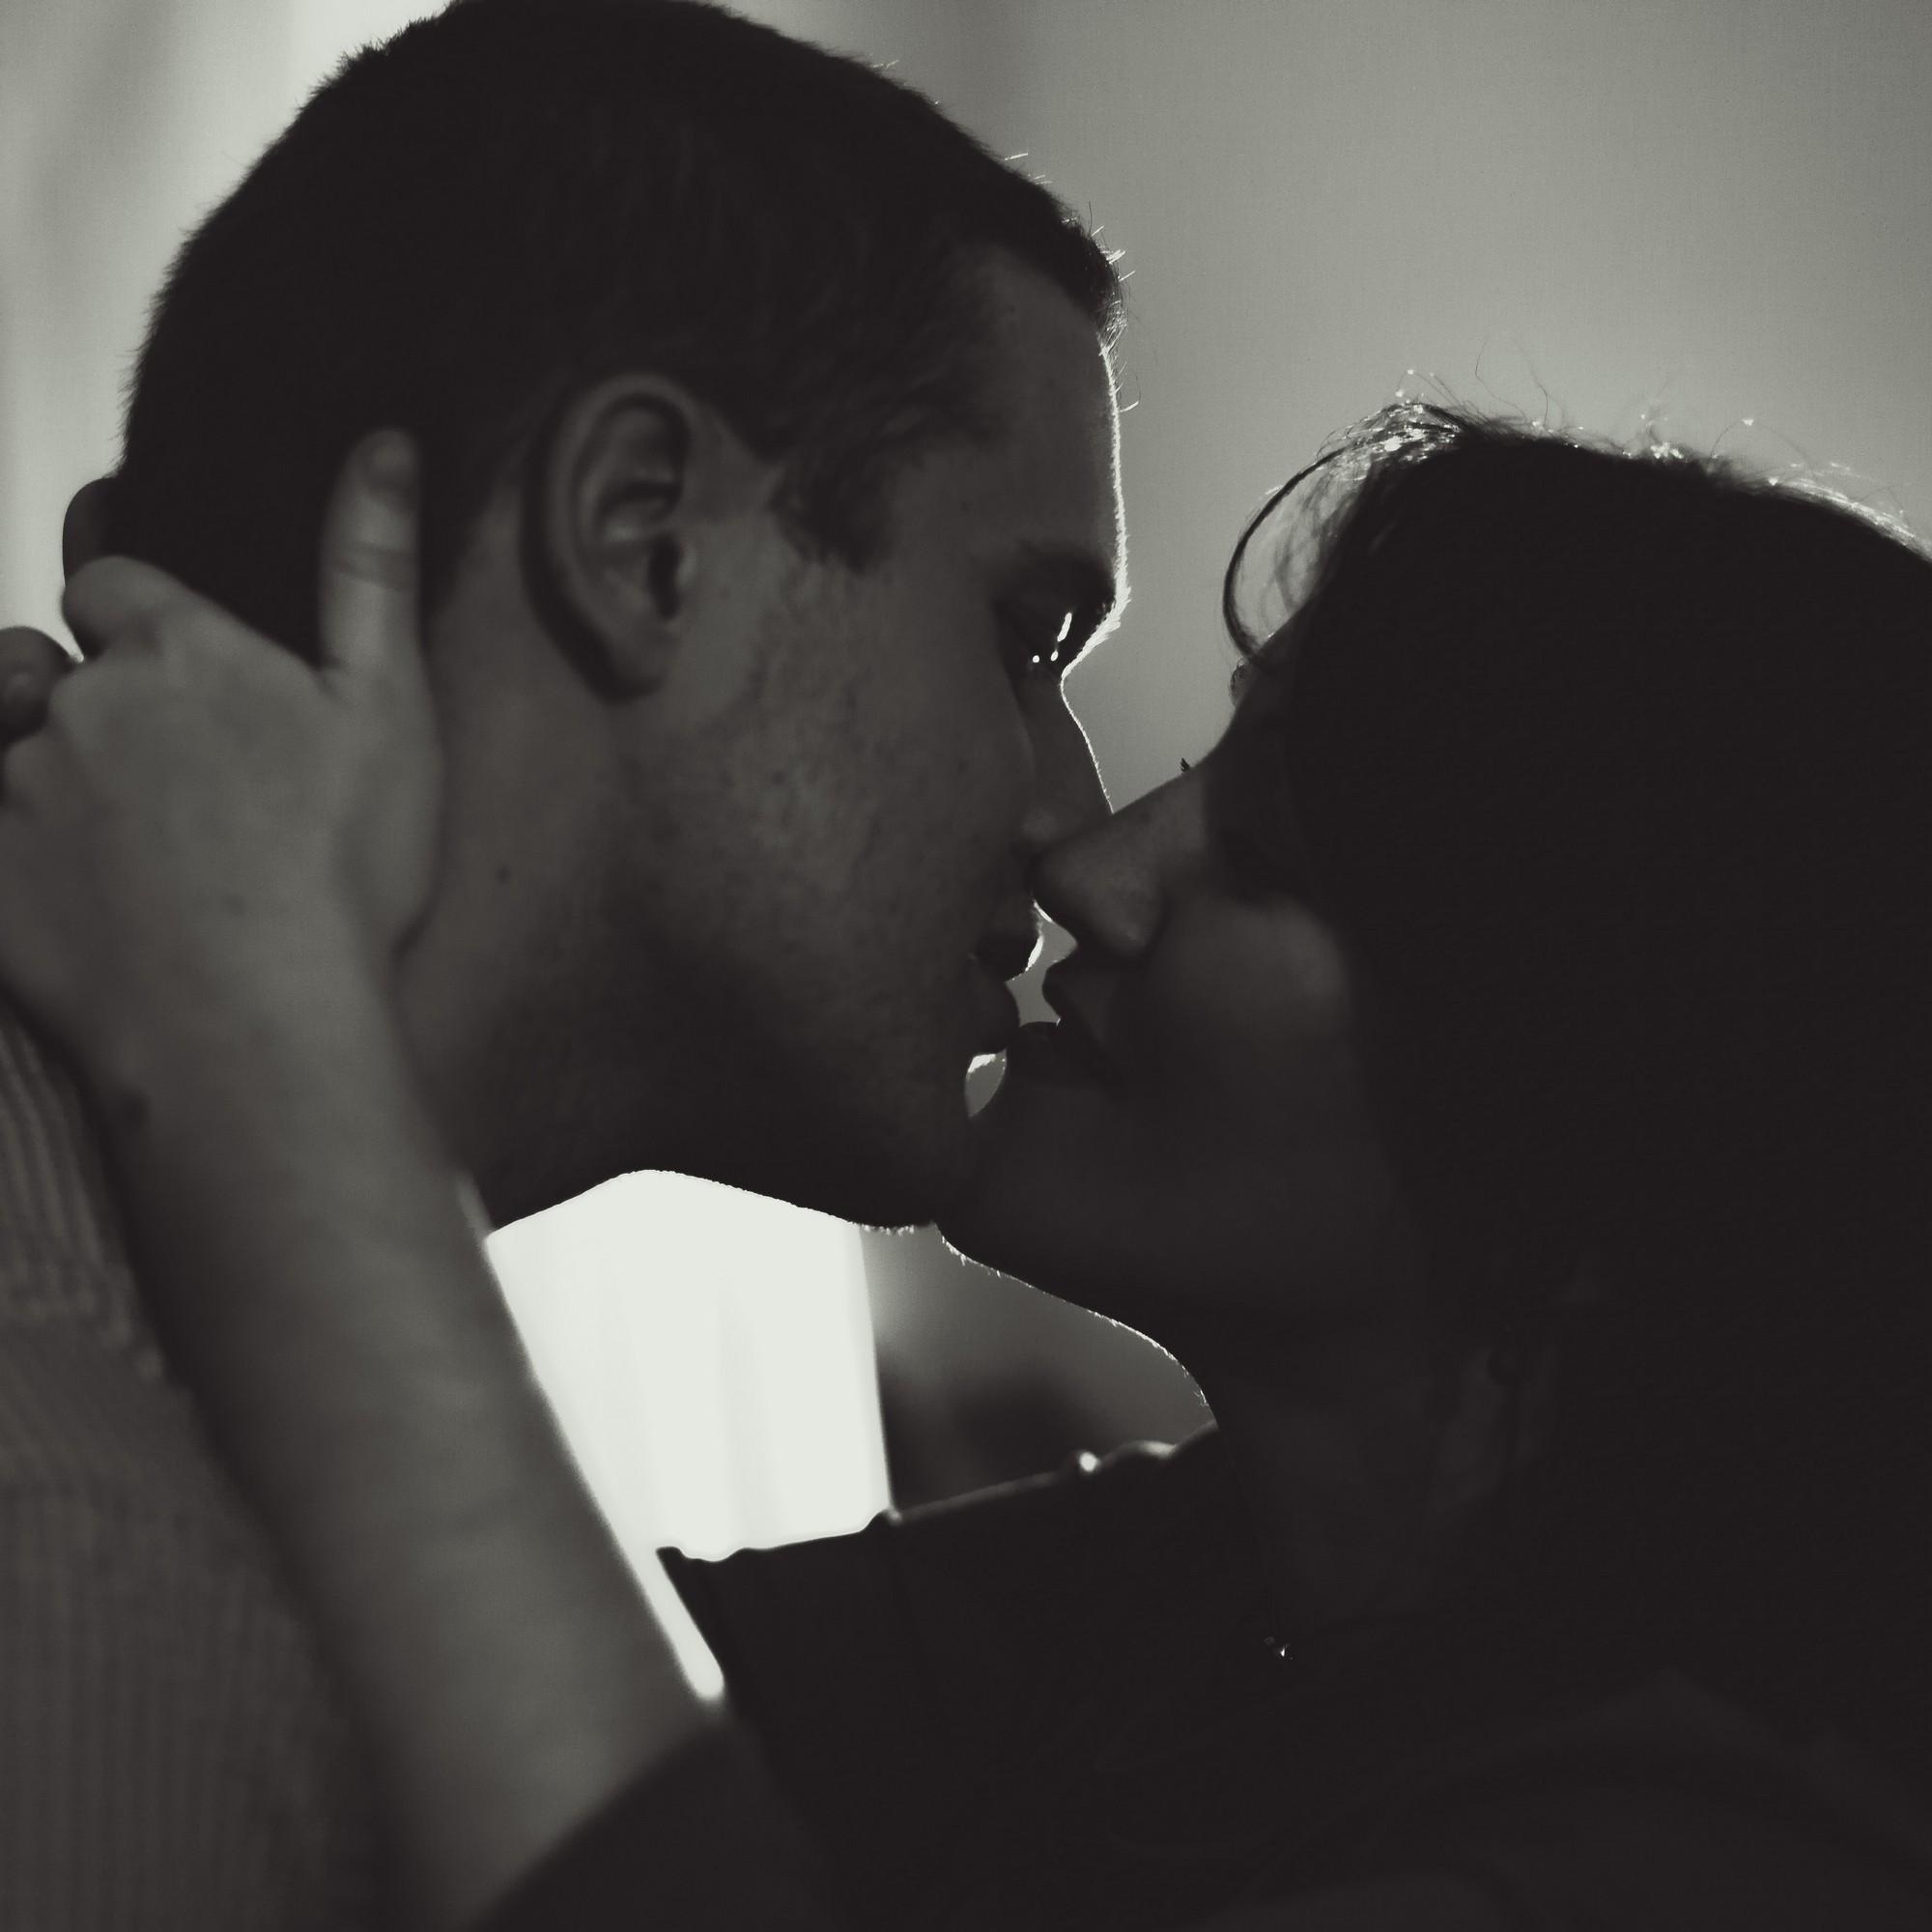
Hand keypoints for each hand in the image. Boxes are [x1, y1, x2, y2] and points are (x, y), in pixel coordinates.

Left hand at [0, 432, 439, 1075]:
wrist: (255, 1023)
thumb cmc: (341, 870)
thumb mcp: (389, 709)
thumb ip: (369, 568)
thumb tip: (382, 441)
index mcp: (178, 651)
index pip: (111, 580)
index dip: (127, 599)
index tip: (142, 621)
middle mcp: (82, 703)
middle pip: (45, 664)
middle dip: (84, 695)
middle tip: (163, 771)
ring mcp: (21, 791)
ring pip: (5, 747)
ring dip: (38, 766)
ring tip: (117, 833)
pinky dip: (16, 843)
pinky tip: (73, 887)